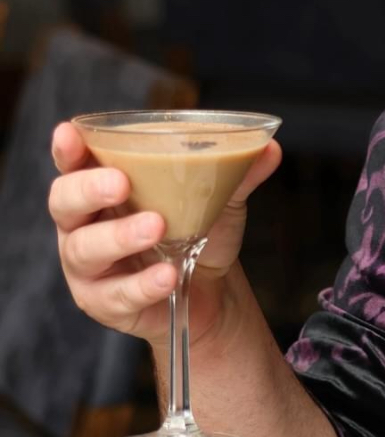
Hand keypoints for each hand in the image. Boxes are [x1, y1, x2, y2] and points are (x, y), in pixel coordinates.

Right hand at [48, 120, 281, 346]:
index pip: (73, 162)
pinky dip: (142, 284)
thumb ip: (238, 173)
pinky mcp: (103, 302)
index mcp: (103, 185)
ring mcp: (88, 265)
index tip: (70, 134)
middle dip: (88, 189)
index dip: (67, 149)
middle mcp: (85, 222)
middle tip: (121, 183)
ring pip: (85, 248)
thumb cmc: (199, 230)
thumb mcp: (219, 198)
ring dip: (120, 236)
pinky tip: (166, 275)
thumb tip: (269, 148)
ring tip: (157, 227)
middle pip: (64, 201)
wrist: (211, 290)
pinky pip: (115, 293)